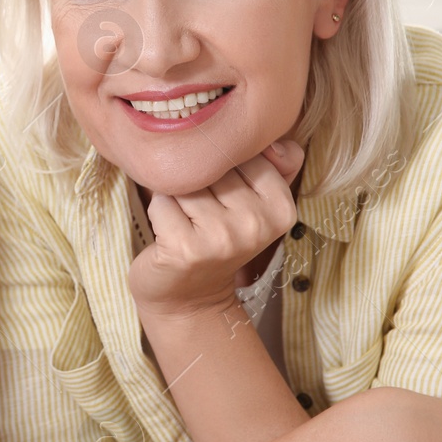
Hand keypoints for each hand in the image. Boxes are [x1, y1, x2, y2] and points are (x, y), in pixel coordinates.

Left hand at [129, 139, 305, 318]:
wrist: (188, 300)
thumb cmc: (217, 239)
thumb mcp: (253, 201)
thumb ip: (273, 164)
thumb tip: (275, 142)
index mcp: (282, 208)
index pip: (243, 154)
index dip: (223, 169)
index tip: (225, 199)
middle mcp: (257, 224)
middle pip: (212, 166)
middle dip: (198, 181)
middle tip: (202, 215)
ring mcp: (222, 238)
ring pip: (185, 182)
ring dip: (177, 197)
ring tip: (186, 222)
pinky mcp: (185, 248)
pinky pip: (161, 201)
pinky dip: (159, 212)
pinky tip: (169, 234)